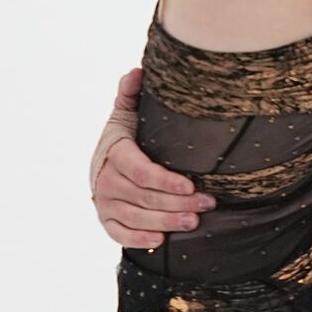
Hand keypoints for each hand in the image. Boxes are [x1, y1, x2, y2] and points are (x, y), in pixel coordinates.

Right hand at [90, 67, 214, 247]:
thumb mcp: (128, 113)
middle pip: (143, 196)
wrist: (106, 162)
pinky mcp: (106, 219)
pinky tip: (162, 240)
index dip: (164, 180)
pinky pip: (119, 234)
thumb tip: (137, 72)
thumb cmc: (128, 136)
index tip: (191, 185)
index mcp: (114, 152)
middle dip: (176, 202)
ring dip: (166, 221)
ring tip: (194, 221)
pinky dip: (139, 238)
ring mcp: (104, 202)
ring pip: (136, 216)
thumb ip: (131, 94)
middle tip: (207, 203)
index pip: (139, 171)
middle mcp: (105, 180)